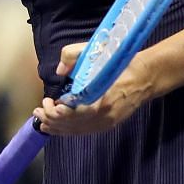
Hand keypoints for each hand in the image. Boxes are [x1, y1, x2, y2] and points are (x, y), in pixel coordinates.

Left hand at [32, 43, 153, 135]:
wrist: (146, 76)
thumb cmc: (120, 63)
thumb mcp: (96, 52)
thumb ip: (72, 57)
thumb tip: (59, 71)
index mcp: (99, 99)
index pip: (69, 114)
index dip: (53, 112)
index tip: (46, 101)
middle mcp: (102, 115)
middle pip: (69, 125)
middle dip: (50, 119)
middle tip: (38, 111)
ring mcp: (106, 122)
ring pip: (75, 131)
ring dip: (56, 127)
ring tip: (43, 122)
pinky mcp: (109, 124)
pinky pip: (84, 132)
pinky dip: (68, 131)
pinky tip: (58, 128)